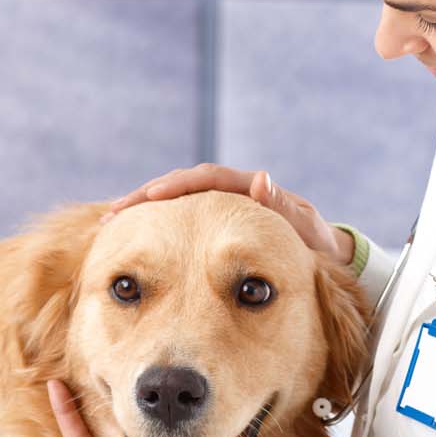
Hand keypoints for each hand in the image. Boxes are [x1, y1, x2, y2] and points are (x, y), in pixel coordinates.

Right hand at [98, 164, 354, 264]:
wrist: (323, 258)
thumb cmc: (315, 246)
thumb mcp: (305, 228)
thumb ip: (285, 207)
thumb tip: (261, 178)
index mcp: (249, 189)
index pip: (205, 179)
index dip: (175, 185)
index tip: (151, 195)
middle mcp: (231, 193)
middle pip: (180, 187)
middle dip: (146, 197)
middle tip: (115, 212)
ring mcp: (220, 209)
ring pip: (176, 205)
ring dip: (144, 212)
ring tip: (111, 224)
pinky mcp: (213, 226)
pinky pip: (180, 223)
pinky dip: (156, 229)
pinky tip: (131, 243)